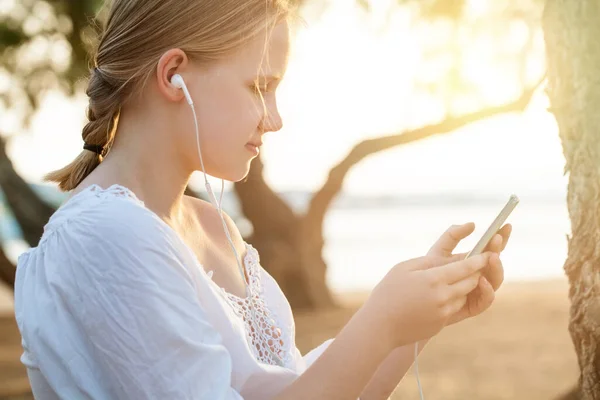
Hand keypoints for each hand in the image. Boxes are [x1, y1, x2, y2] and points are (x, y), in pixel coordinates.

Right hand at [365, 252, 496, 347]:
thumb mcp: (404, 268)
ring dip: (465, 285)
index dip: (478, 259)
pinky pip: (455, 307)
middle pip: (471, 281)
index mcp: (433, 279)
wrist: (380, 325)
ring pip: (465, 295)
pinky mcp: (442, 323)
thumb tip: (450, 260)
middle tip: (476, 263)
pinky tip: (441, 295)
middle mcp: (443, 296)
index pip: (466, 266)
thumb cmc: (388, 292)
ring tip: (457, 277)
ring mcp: (444, 312)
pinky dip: (453, 299)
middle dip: (476, 271)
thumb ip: (429, 261)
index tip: (487, 253)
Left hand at [427, 222, 511, 324]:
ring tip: (492, 257)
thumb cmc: (426, 274)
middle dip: (498, 249)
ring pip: (495, 280)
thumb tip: (472, 224)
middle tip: (496, 238)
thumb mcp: (438, 252)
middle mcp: (480, 275)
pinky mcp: (473, 306)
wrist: (415, 301)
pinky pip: (486, 300)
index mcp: (474, 261)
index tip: (506, 225)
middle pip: (496, 262)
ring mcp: (478, 291)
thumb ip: (452, 236)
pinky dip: (487, 290)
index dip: (501, 236)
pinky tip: (482, 280)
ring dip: (496, 268)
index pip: (492, 248)